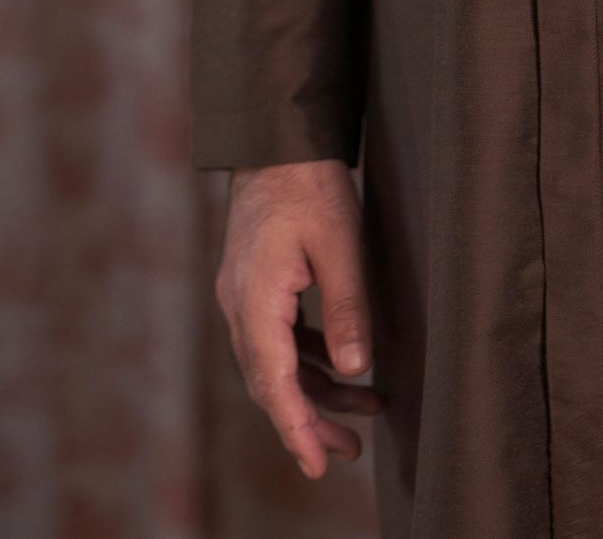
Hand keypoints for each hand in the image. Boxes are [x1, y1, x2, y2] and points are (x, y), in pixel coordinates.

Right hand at [216, 159, 384, 477]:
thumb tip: (353, 369)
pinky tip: (340, 363)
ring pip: (274, 361)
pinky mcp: (253, 282)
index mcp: (255, 298)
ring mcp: (242, 293)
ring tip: (364, 410)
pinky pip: (275, 337)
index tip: (316, 466)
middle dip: (309, 420)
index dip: (296, 428)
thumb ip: (346, 308)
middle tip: (349, 452)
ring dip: (313, 389)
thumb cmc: (310, 183)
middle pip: (270, 382)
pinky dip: (306, 358)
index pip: (274, 382)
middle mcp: (238, 304)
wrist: (276, 137)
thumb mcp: (340, 243)